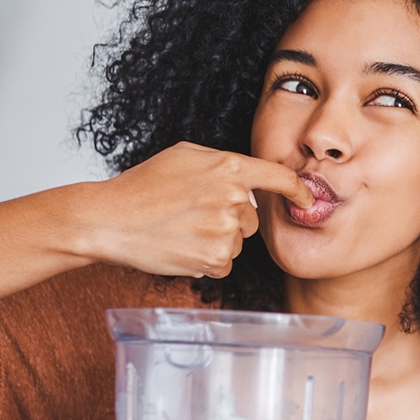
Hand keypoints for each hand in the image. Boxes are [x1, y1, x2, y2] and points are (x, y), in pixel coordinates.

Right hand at [73, 141, 314, 278]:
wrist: (110, 219)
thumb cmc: (143, 186)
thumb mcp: (184, 156)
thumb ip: (223, 164)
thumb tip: (250, 182)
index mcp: (229, 168)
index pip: (279, 178)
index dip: (298, 190)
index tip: (308, 199)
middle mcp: (233, 198)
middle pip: (253, 219)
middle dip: (231, 219)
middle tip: (192, 214)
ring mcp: (225, 230)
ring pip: (237, 242)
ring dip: (216, 240)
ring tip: (182, 229)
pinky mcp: (214, 259)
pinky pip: (224, 264)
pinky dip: (206, 260)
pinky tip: (181, 247)